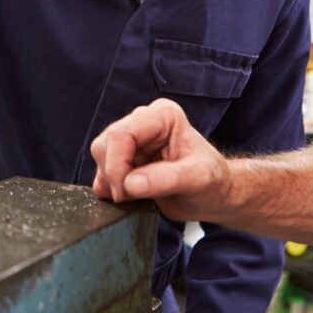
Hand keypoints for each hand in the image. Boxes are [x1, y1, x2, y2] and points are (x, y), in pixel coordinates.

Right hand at [90, 98, 231, 221]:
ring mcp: (133, 140)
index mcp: (163, 116)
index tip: (125, 192)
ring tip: (139, 194)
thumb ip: (165, 179)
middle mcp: (144, 122)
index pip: (121, 134)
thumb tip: (130, 184)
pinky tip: (133, 195)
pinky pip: (102, 170)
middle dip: (113, 175)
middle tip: (132, 196)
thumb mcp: (197, 179)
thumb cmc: (212, 182)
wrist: (213, 194)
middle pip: (105, 144)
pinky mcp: (124, 157)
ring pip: (100, 156)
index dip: (116, 165)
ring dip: (112, 182)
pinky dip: (111, 188)